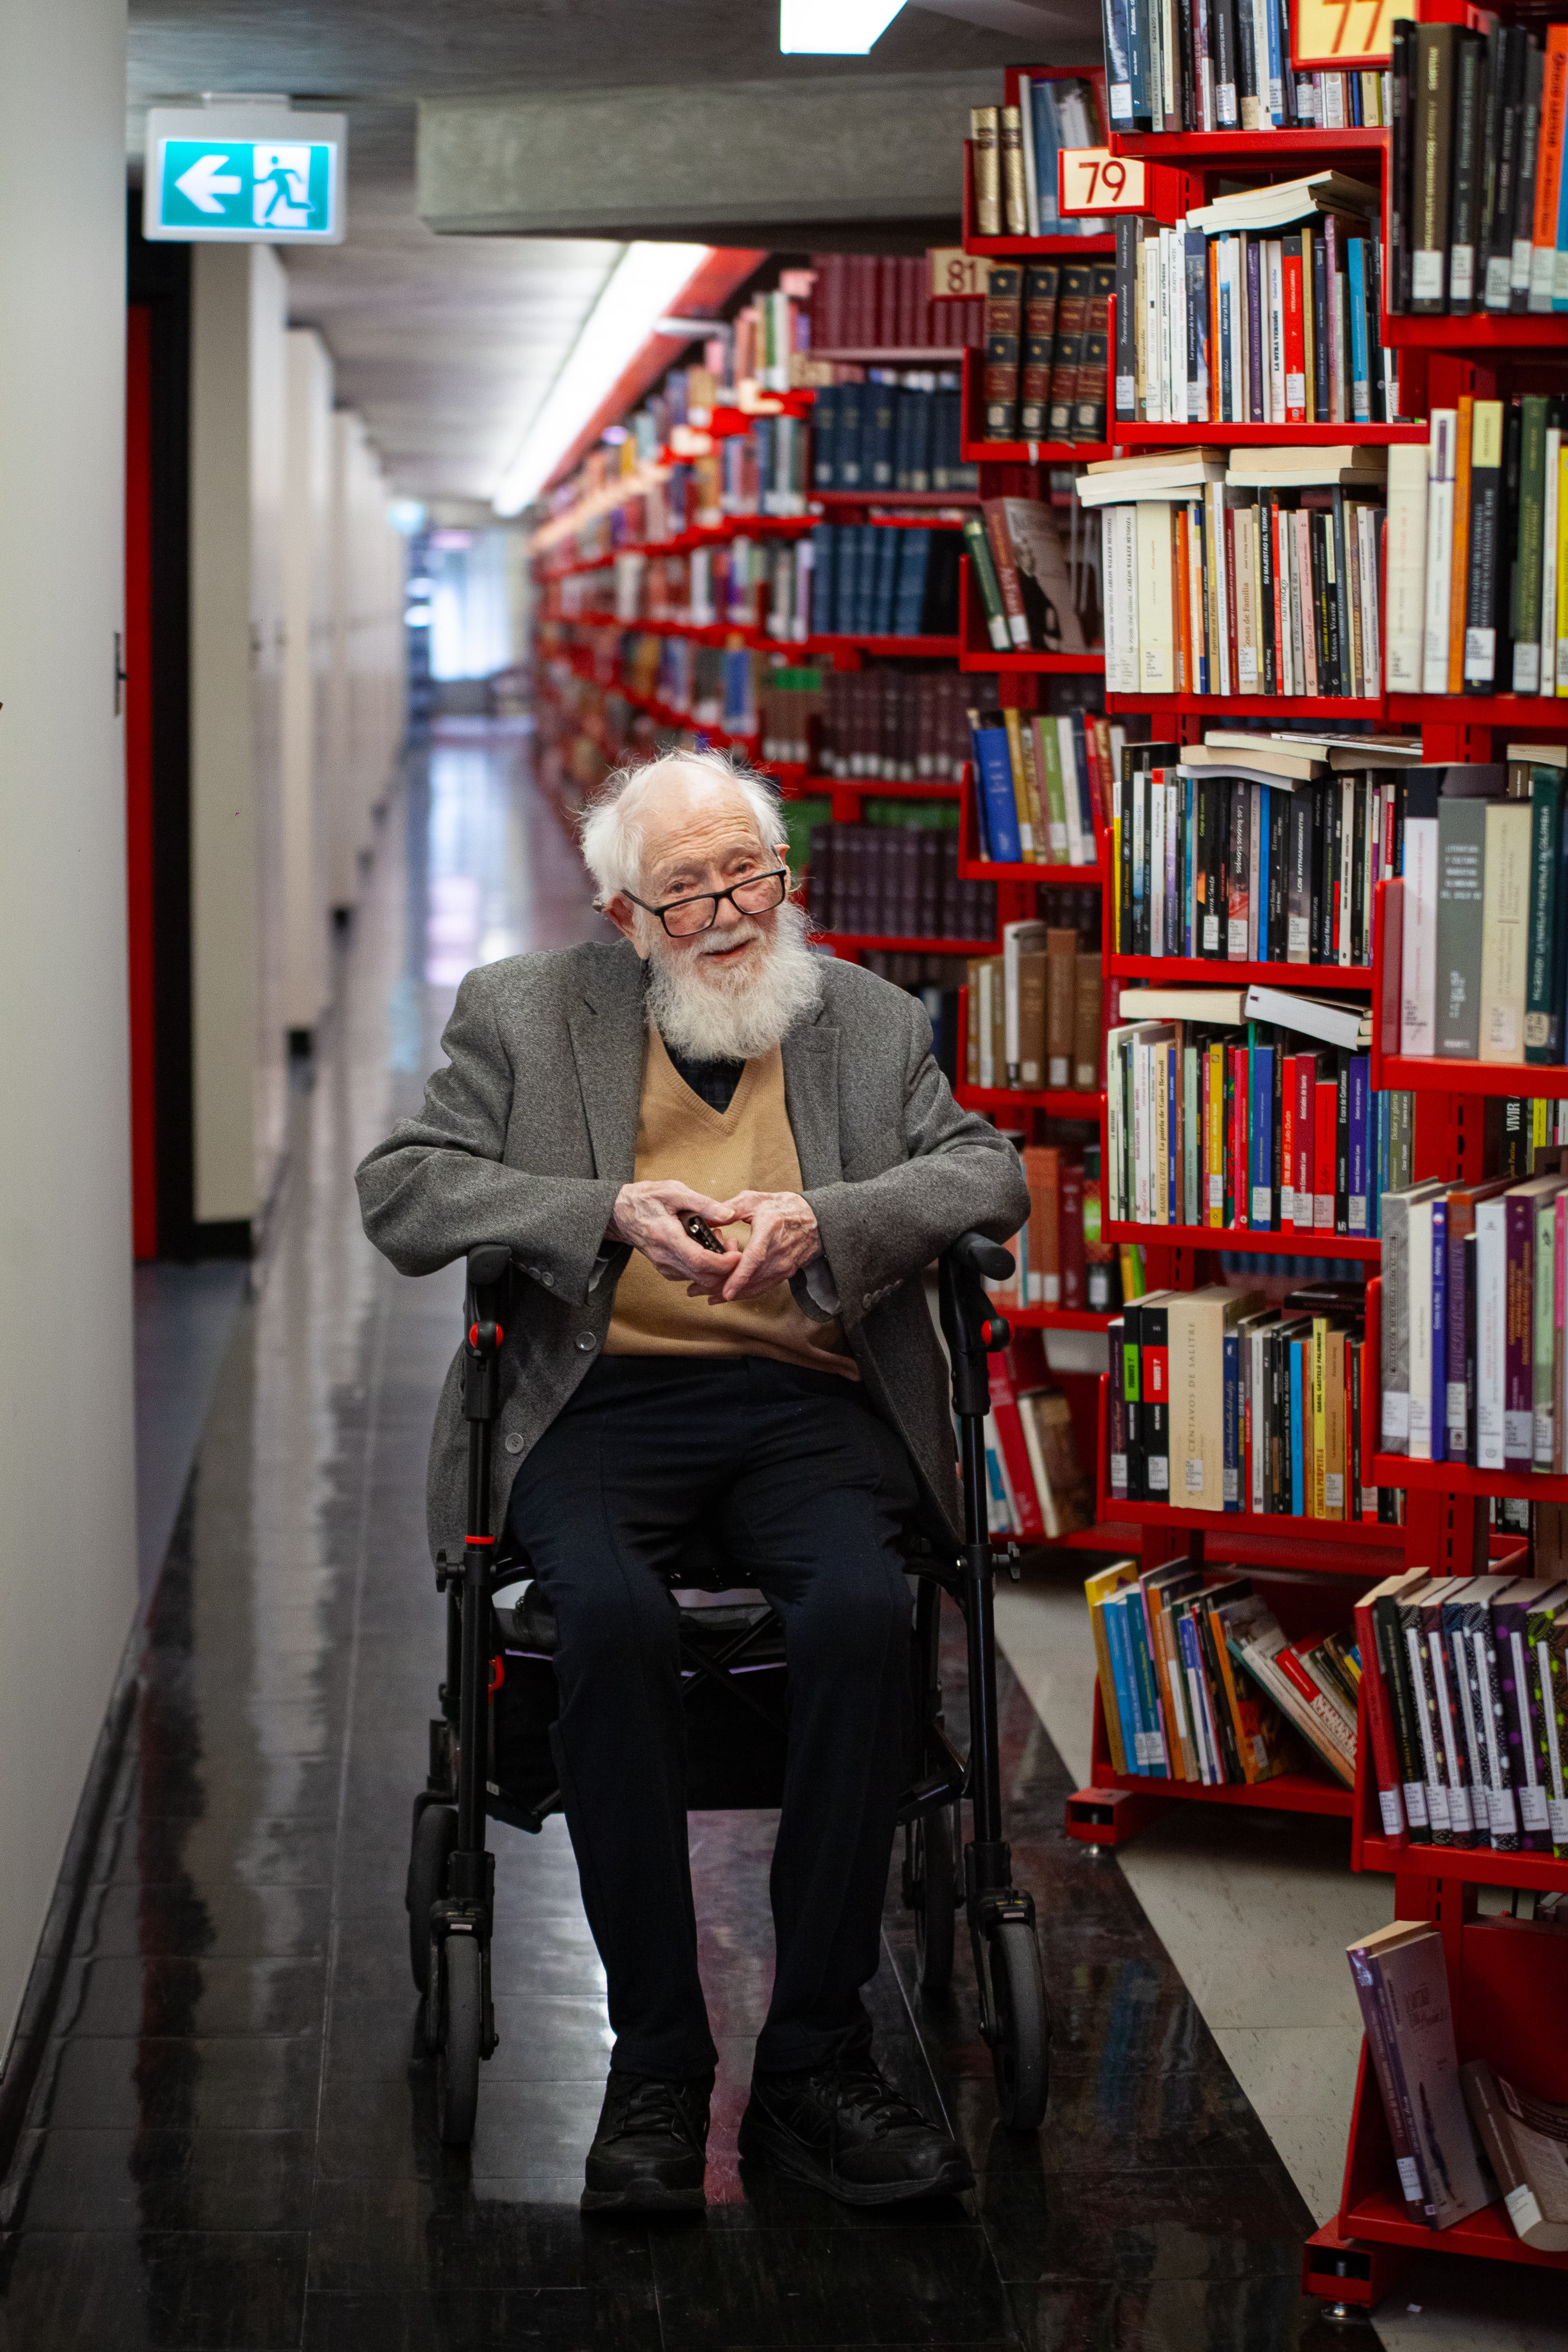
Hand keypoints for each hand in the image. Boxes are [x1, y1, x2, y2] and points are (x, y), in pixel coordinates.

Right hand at [609, 1180, 739, 1295]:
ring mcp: (664, 1266)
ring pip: (698, 1279)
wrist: (620, 1212)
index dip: (723, 1263)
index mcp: (667, 1237)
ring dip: (715, 1267)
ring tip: (718, 1240)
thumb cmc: (647, 1199)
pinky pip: (690, 1276)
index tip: (738, 1254)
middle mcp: (664, 1257)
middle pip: (702, 1277)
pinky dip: (705, 1268)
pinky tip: (706, 1247)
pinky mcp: (665, 1269)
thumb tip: (729, 1214)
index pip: (699, 1260)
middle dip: (725, 1267)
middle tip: (731, 1244)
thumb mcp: (674, 1192)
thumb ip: (703, 1203)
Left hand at [708, 1190, 820, 1304]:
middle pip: (751, 1277)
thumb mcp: (753, 1200)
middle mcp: (780, 1250)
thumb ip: (728, 1209)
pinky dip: (744, 1293)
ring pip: (755, 1286)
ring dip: (730, 1293)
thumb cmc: (781, 1207)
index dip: (740, 1276)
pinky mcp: (785, 1273)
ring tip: (704, 1294)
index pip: (756, 1257)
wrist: (813, 1219)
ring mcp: (784, 1265)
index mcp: (771, 1228)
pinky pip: (763, 1288)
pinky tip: (727, 1295)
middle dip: (722, 1287)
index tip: (725, 1291)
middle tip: (695, 1290)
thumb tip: (705, 1220)